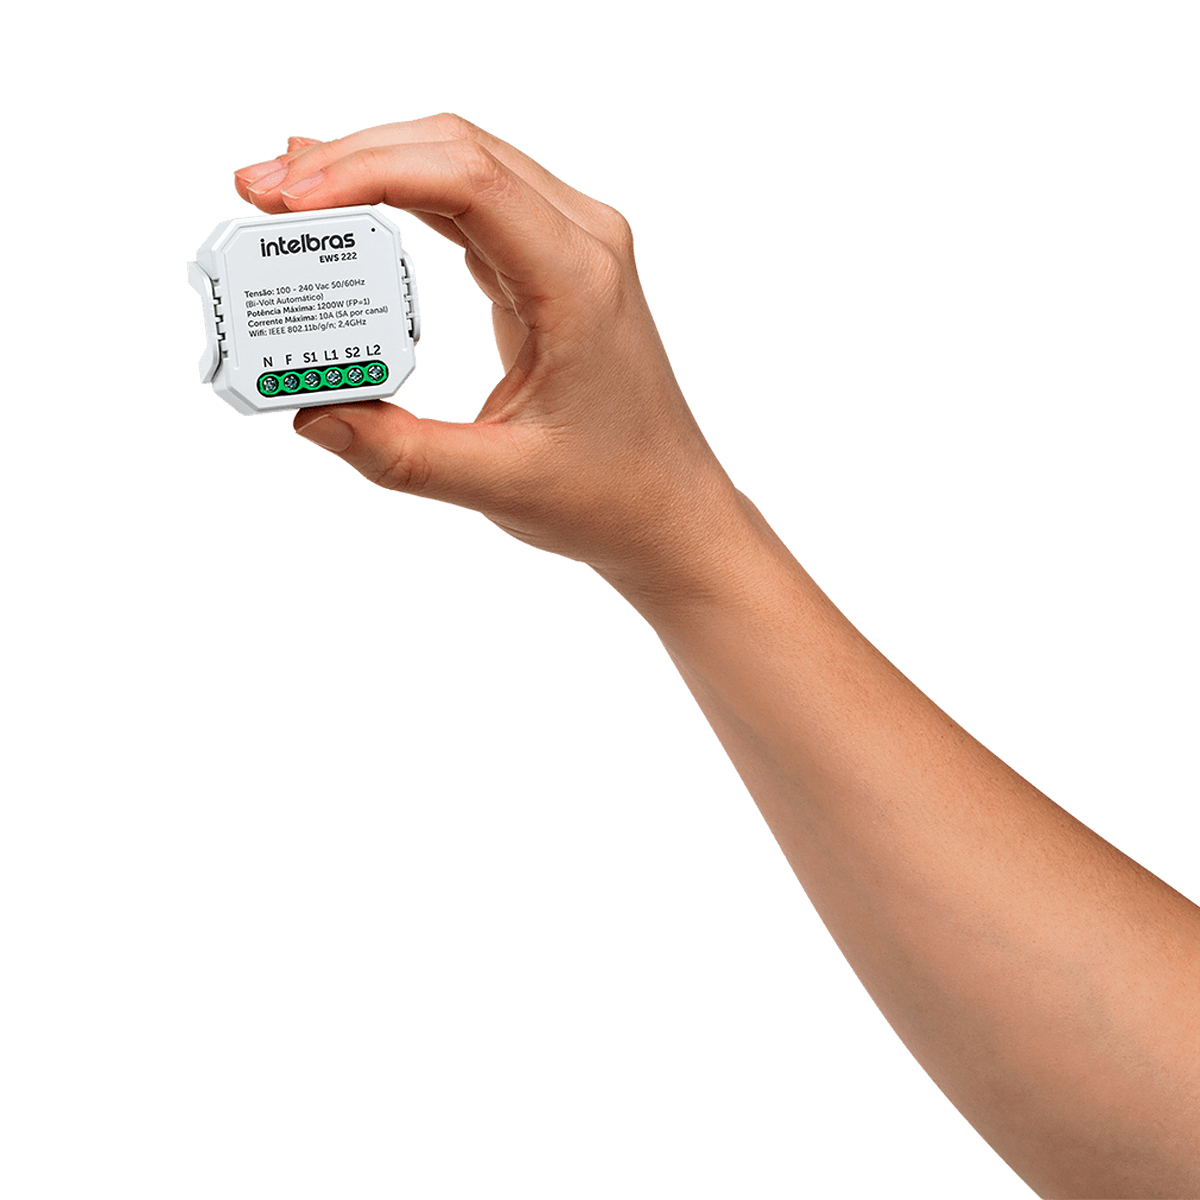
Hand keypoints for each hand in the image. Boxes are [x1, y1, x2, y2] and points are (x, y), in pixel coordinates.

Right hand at [233, 115, 750, 603]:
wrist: (668, 508)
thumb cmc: (607, 495)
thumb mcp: (499, 483)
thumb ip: (400, 454)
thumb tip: (309, 413)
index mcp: (579, 281)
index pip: (467, 182)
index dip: (368, 173)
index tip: (288, 200)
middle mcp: (582, 241)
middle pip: (455, 150)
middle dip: (349, 158)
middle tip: (257, 193)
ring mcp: (571, 244)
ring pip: (460, 164)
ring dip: (370, 166)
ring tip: (280, 193)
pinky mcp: (551, 262)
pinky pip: (470, 200)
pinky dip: (401, 194)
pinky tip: (342, 203)